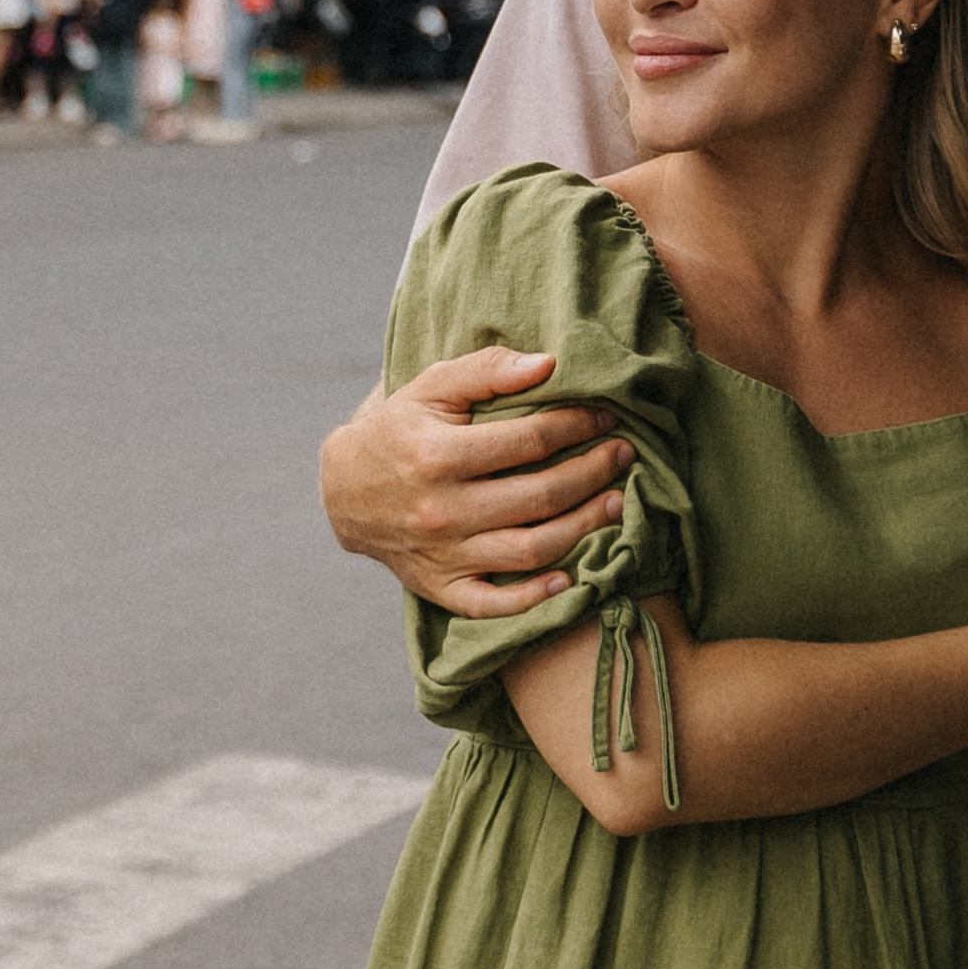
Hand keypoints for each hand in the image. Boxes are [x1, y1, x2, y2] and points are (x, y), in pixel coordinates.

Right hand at [318, 350, 632, 616]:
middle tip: (623, 455)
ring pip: (529, 550)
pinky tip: (571, 578)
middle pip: (539, 497)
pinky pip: (493, 603)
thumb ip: (486, 371)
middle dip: (592, 473)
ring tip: (615, 505)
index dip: (576, 425)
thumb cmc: (398, 429)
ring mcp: (443, 553)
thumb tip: (548, 364)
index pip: (528, 440)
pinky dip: (534, 598)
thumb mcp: (430, 387)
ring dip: (582, 528)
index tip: (605, 415)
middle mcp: (442, 509)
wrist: (344, 490)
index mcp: (438, 454)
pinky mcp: (441, 586)